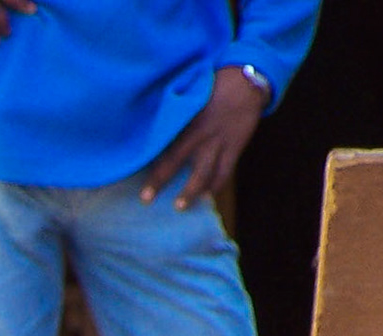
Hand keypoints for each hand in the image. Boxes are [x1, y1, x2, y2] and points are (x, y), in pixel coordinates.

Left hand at [141, 66, 267, 208]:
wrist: (247, 82)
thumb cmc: (212, 85)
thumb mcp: (190, 93)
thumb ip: (174, 111)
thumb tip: (151, 124)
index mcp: (186, 119)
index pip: (162, 141)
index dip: (147, 156)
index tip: (134, 164)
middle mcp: (201, 134)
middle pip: (175, 161)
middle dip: (160, 180)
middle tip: (146, 199)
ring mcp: (219, 143)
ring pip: (203, 173)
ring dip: (191, 191)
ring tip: (180, 207)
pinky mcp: (235, 148)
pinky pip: (224, 172)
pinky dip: (215, 185)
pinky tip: (207, 196)